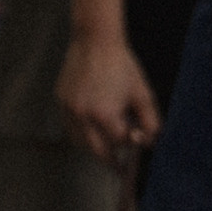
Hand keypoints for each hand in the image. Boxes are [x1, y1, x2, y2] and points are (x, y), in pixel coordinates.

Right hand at [56, 33, 160, 156]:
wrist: (95, 42)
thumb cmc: (122, 67)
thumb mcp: (143, 95)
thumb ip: (150, 122)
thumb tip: (148, 141)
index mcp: (104, 114)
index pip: (119, 143)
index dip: (131, 144)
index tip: (137, 146)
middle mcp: (82, 115)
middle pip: (96, 150)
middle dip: (110, 160)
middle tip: (120, 168)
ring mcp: (68, 108)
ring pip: (78, 141)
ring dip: (92, 148)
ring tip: (105, 149)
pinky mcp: (61, 100)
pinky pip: (69, 126)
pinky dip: (80, 133)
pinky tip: (92, 129)